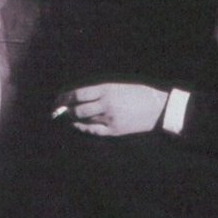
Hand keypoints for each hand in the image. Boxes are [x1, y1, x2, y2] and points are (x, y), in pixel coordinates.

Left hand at [53, 83, 168, 137]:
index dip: (64, 98)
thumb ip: (99, 91)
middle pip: (78, 109)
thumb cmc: (138, 93)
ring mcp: (110, 118)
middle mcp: (106, 103)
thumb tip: (78, 97)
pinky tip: (77, 125)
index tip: (58, 100)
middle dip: (65, 110)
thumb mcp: (118, 86)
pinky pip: (93, 130)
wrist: (159, 108)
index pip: (78, 94)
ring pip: (84, 120)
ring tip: (66, 117)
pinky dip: (82, 128)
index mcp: (107, 89)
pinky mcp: (114, 130)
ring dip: (72, 119)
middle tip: (58, 111)